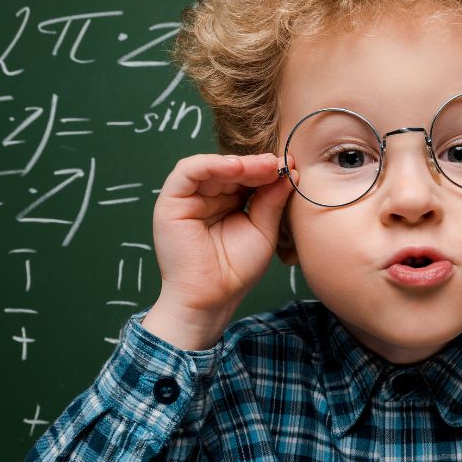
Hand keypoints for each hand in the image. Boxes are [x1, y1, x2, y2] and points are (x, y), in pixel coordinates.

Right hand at [141, 153, 295, 348]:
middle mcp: (207, 197)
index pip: (247, 177)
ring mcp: (188, 198)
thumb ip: (272, 200)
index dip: (267, 170)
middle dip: (257, 165)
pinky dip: (212, 164)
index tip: (290, 166)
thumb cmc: (237, 270)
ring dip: (239, 163)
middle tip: (279, 165)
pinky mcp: (171, 201)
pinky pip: (188, 171)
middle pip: (231, 168)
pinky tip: (236, 169)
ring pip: (212, 165)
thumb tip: (289, 169)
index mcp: (228, 202)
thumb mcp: (262, 229)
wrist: (212, 298)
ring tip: (263, 166)